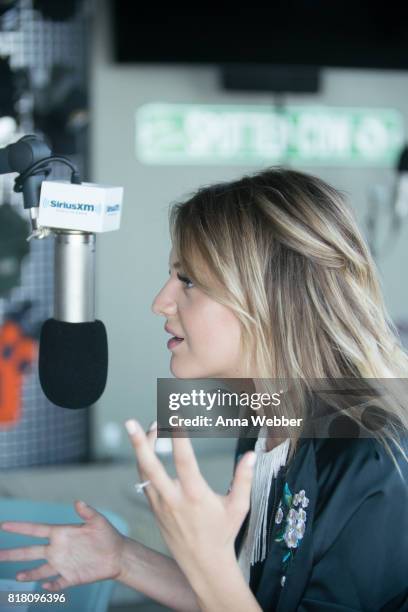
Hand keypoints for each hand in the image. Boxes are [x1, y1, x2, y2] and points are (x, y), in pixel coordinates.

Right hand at [0, 501, 125, 590]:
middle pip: (30, 552)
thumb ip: (87, 512)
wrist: (118, 555)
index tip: (4, 526)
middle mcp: (58, 549)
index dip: (20, 528)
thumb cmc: (108, 535)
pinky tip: (45, 586)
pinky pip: (57, 584)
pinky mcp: (71, 577)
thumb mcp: (98, 521)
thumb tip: (78, 502)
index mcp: (61, 533)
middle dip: (13, 553)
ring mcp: (63, 564)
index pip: (36, 530)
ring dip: (29, 574)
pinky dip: (50, 586)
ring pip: (40, 570)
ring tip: (18, 576)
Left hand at [125, 419, 255, 583]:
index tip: (175, 418)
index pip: (184, 460)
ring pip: (144, 472)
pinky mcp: (155, 510)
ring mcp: (160, 505)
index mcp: (195, 496)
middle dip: (139, 443)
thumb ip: (243, 479)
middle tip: (130, 423)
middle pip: (150, 467)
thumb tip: (251, 455)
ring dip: (142, 449)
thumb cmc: (223, 533)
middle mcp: (173, 499)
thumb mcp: (239, 507)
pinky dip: (145, 465)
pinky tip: (149, 452)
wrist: (204, 564)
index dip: (179, 438)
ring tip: (150, 429)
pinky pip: (145, 483)